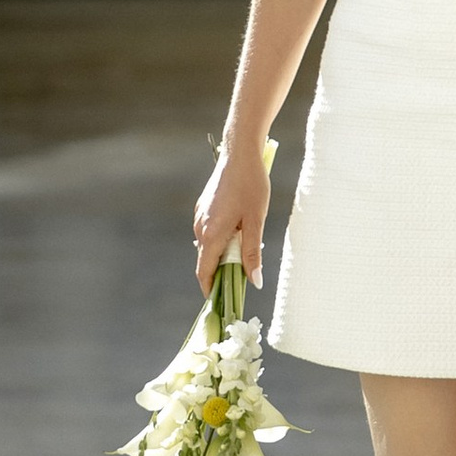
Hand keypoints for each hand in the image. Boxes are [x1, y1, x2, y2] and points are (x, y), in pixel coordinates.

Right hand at [193, 136, 270, 293]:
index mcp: (211, 234)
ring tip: (245, 254)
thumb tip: (255, 282)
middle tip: (240, 280)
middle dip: (220, 273)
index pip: (204, 272)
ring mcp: (200, 215)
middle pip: (206, 260)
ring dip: (222, 254)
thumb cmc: (251, 185)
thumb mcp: (256, 222)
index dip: (211, 290)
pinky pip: (209, 231)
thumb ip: (252, 253)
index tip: (220, 302)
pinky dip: (220, 239)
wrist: (239, 152)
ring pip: (208, 244)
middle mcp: (200, 226)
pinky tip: (238, 232)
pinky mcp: (204, 206)